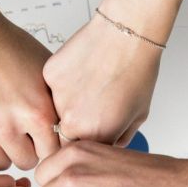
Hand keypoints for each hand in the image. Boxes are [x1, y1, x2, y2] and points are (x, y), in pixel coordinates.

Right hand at [0, 0, 59, 170]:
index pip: (52, 154)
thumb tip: (77, 131)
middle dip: (25, 148)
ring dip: (0, 148)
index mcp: (36, 112)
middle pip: (26, 162)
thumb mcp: (46, 73)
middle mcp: (7, 126)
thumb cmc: (5, 47)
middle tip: (18, 128)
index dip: (48, 144)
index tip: (41, 135)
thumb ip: (60, 107)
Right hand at [42, 10, 160, 145]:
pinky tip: (82, 69)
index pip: (79, 153)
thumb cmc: (137, 70)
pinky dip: (63, 81)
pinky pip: (51, 87)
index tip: (93, 130)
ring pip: (55, 109)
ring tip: (90, 82)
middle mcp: (71, 121)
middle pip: (64, 134)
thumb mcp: (138, 115)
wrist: (126, 33)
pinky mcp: (49, 76)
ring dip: (68, 102)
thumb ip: (118, 138)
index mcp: (94, 136)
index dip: (87, 141)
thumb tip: (107, 146)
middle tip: (92, 103)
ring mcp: (56, 98)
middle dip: (76, 124)